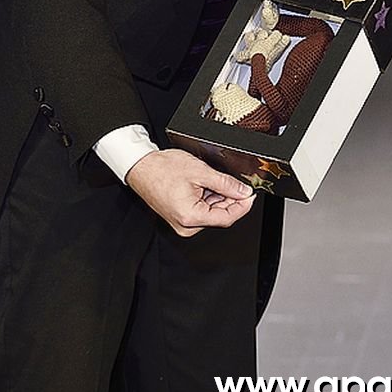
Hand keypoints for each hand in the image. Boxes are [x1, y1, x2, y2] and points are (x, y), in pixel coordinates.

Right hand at [125, 148, 255, 236]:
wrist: (140, 166)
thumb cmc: (162, 169)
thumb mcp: (200, 172)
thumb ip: (225, 183)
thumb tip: (243, 191)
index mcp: (191, 218)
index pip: (227, 217)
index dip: (242, 205)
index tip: (250, 194)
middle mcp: (186, 226)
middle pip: (219, 215)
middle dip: (229, 198)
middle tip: (233, 182)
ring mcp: (182, 223)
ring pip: (211, 212)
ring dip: (217, 196)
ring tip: (209, 178)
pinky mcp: (180, 217)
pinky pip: (200, 210)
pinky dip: (206, 197)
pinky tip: (203, 184)